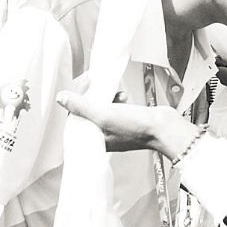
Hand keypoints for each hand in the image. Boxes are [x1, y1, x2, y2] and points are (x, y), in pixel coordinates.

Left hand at [57, 91, 172, 152]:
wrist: (163, 127)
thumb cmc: (137, 128)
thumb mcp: (104, 115)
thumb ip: (81, 106)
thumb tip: (62, 99)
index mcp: (96, 141)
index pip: (77, 120)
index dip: (77, 103)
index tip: (82, 89)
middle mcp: (105, 137)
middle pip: (89, 113)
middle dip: (93, 98)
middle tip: (95, 85)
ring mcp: (118, 129)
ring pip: (103, 109)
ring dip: (106, 97)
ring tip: (114, 93)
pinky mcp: (129, 121)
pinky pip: (116, 108)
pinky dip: (118, 100)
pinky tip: (123, 96)